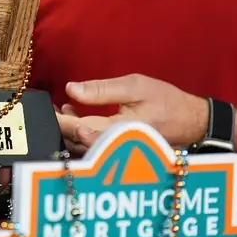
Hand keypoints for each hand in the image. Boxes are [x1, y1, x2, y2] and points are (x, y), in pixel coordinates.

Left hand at [57, 74, 208, 151]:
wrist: (192, 121)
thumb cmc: (167, 102)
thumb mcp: (135, 86)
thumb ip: (101, 89)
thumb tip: (71, 89)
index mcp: (120, 130)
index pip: (79, 129)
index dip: (59, 120)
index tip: (45, 111)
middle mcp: (118, 146)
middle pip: (78, 141)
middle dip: (61, 126)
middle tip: (48, 109)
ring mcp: (119, 151)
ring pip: (85, 145)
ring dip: (70, 129)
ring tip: (60, 109)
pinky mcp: (120, 150)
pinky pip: (95, 144)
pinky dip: (81, 131)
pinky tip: (75, 115)